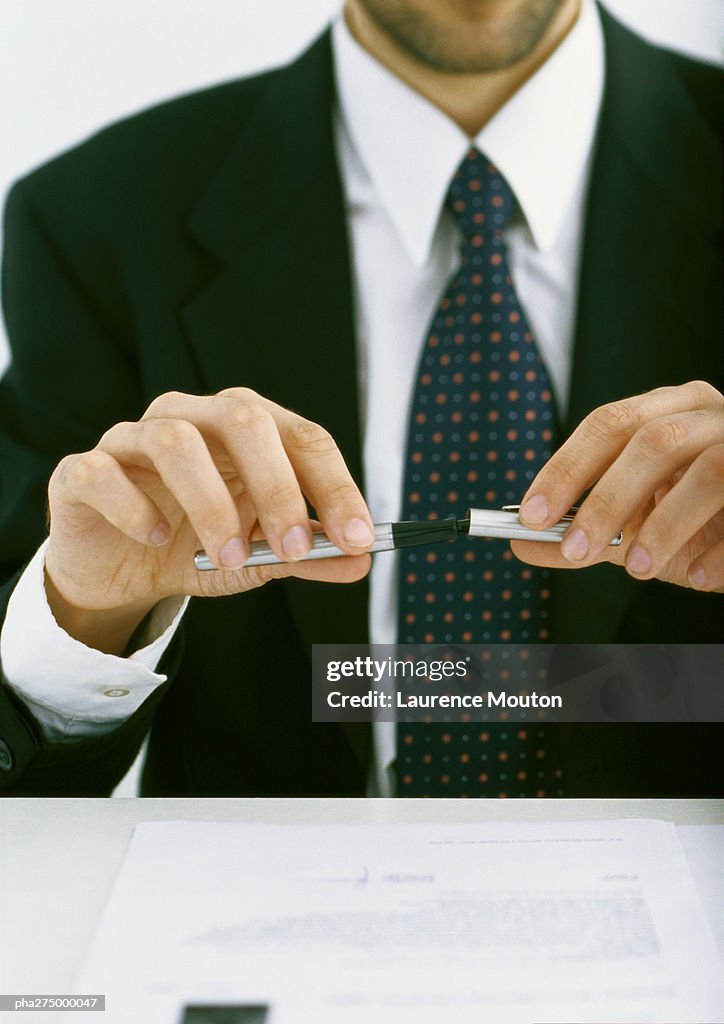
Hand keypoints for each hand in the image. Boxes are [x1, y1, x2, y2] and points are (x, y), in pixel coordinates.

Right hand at [45, 389, 373, 652]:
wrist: (120, 571)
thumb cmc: (194, 546)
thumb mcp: (260, 557)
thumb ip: (309, 555)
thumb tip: (362, 562)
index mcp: (244, 428)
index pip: (301, 437)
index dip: (335, 485)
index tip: (359, 538)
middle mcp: (191, 417)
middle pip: (243, 418)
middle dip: (278, 486)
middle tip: (294, 548)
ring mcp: (132, 439)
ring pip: (175, 441)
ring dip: (212, 505)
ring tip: (228, 558)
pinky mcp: (81, 471)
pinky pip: (102, 473)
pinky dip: (135, 509)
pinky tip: (158, 539)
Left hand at [511, 381, 723, 591]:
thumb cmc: (695, 518)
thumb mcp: (635, 524)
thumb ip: (584, 530)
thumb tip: (521, 544)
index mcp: (666, 411)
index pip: (607, 425)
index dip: (567, 469)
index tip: (533, 515)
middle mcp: (707, 415)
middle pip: (653, 442)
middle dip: (608, 498)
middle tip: (576, 548)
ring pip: (708, 471)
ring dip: (664, 525)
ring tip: (637, 568)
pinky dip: (720, 550)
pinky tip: (699, 577)